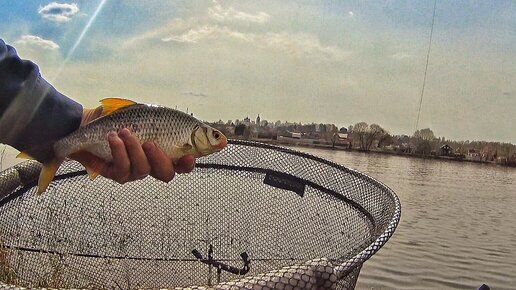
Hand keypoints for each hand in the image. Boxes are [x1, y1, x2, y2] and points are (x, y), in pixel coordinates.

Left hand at [73, 128, 194, 183]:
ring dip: (135, 149)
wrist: (87, 122)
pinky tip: (113, 137)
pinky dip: (119, 150)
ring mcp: (134, 172)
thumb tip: (176, 118)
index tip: (189, 155)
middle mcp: (151, 165)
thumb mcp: (141, 112)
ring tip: (125, 131)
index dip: (188, 164)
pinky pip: (122, 167)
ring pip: (142, 169)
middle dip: (160, 159)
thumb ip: (158, 118)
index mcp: (162, 152)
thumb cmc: (118, 117)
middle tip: (151, 143)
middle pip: (166, 174)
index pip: (181, 165)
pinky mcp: (116, 174)